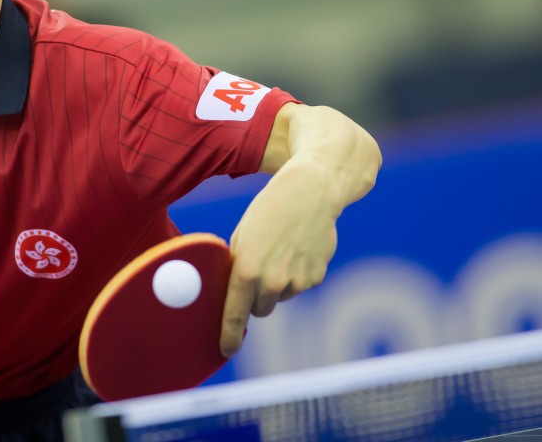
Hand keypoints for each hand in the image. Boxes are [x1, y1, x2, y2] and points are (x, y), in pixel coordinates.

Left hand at [218, 162, 339, 356]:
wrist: (311, 191)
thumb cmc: (268, 210)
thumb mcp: (242, 236)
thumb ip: (237, 268)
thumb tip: (232, 296)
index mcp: (246, 271)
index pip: (235, 315)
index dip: (228, 336)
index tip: (225, 350)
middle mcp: (272, 282)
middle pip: (260, 309)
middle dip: (257, 297)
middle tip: (261, 269)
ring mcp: (297, 283)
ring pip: (281, 296)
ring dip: (279, 282)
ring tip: (282, 248)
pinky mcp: (317, 278)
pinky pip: (301, 285)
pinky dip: (299, 273)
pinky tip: (300, 248)